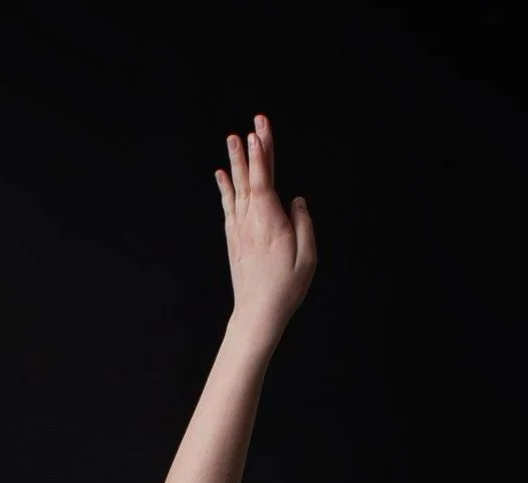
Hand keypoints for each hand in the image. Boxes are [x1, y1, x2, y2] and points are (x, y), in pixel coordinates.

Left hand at [215, 113, 315, 342]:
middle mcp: (251, 223)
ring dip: (236, 163)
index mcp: (270, 224)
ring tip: (232, 139)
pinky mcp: (235, 241)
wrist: (257, 314)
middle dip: (252, 149)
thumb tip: (296, 201)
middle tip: (252, 123)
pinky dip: (225, 189)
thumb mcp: (307, 257)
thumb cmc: (286, 289)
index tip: (259, 132)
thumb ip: (303, 224)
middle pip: (250, 179)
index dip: (261, 156)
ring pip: (237, 190)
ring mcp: (240, 231)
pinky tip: (221, 175)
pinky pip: (229, 207)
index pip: (264, 181)